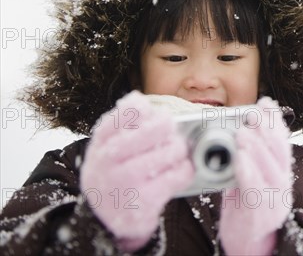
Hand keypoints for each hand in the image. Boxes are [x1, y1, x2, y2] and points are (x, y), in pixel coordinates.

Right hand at [80, 90, 193, 251]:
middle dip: (169, 127)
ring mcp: (124, 183)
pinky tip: (181, 170)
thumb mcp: (108, 145)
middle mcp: (108, 160)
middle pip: (156, 128)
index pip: (127, 112)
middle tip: (172, 131)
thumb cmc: (114, 171)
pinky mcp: (142, 203)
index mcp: (101, 141)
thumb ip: (123, 121)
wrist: (100, 219)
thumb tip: (139, 100)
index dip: (145, 109)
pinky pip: (176, 177)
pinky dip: (185, 170)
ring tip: (177, 152)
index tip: (153, 113)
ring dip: (180, 150)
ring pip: (170, 151)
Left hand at [219, 96, 292, 255]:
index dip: (275, 120)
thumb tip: (253, 120)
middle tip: (251, 113)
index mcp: (281, 171)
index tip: (266, 102)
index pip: (282, 140)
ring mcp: (273, 201)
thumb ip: (256, 152)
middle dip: (265, 129)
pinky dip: (248, 172)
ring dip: (256, 148)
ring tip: (243, 133)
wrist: (247, 243)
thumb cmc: (247, 203)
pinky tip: (239, 159)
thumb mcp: (254, 174)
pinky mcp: (259, 215)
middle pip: (278, 151)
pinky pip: (255, 191)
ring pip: (269, 169)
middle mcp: (282, 184)